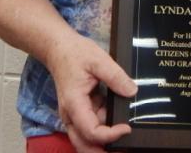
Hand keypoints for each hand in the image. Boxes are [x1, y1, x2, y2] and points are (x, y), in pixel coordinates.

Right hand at [47, 32, 137, 152]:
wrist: (59, 48)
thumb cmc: (75, 53)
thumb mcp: (98, 60)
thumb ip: (115, 76)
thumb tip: (132, 92)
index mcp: (74, 104)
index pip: (91, 132)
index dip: (110, 136)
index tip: (127, 128)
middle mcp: (71, 115)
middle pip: (84, 145)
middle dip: (103, 150)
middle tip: (124, 148)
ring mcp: (74, 115)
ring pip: (88, 138)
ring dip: (105, 136)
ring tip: (123, 128)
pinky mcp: (80, 111)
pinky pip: (92, 124)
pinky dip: (104, 124)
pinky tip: (117, 115)